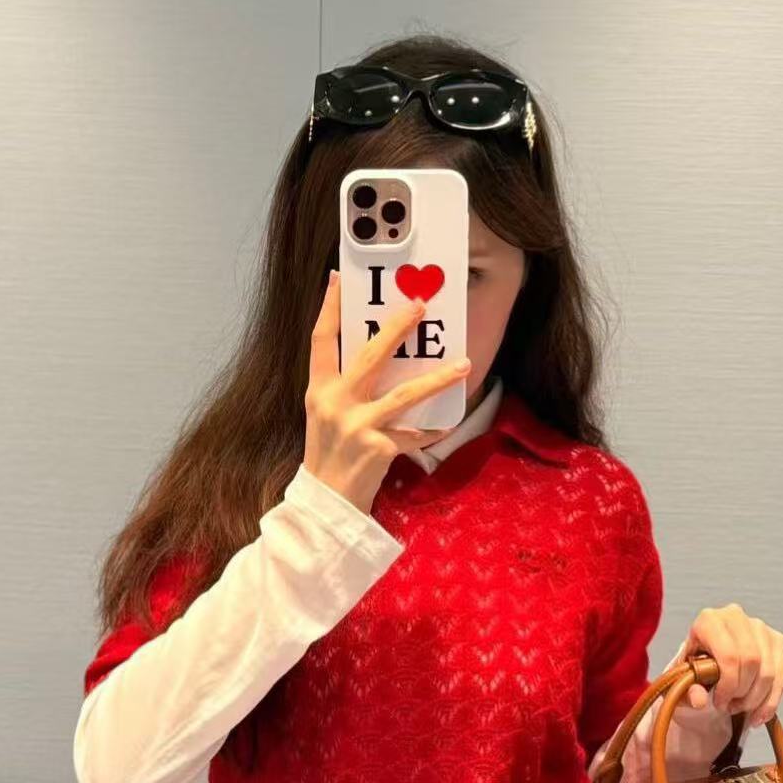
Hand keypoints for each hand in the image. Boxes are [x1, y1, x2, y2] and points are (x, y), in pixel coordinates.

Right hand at [303, 269, 470, 513]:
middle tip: (420, 304)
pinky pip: (414, 434)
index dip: (330, 308)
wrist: (325, 503)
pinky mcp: (378, 448)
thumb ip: (343, 387)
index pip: (321, 340)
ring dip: (438, 378)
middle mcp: (335, 403)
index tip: (339, 278)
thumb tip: (376, 355)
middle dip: (397, 328)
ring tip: (464, 363)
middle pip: (370, 356)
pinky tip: (446, 425)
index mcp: (318, 391)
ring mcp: (357, 426)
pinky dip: (431, 431)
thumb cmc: (328, 455)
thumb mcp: (325, 415)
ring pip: (405, 394)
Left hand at [676, 604, 782, 729]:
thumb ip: (688, 691)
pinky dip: (771, 701)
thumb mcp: (682, 682)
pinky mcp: (777, 641)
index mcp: (709, 621)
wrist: (706, 662)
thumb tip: (699, 700)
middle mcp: (736, 617)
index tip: (719, 703)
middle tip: (730, 707)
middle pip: (752, 661)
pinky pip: (781, 675)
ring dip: (756, 699)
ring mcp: (760, 628)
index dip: (728, 685)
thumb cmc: (693, 670)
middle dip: (743, 693)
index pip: (729, 655)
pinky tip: (759, 714)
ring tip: (740, 709)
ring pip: (769, 671)